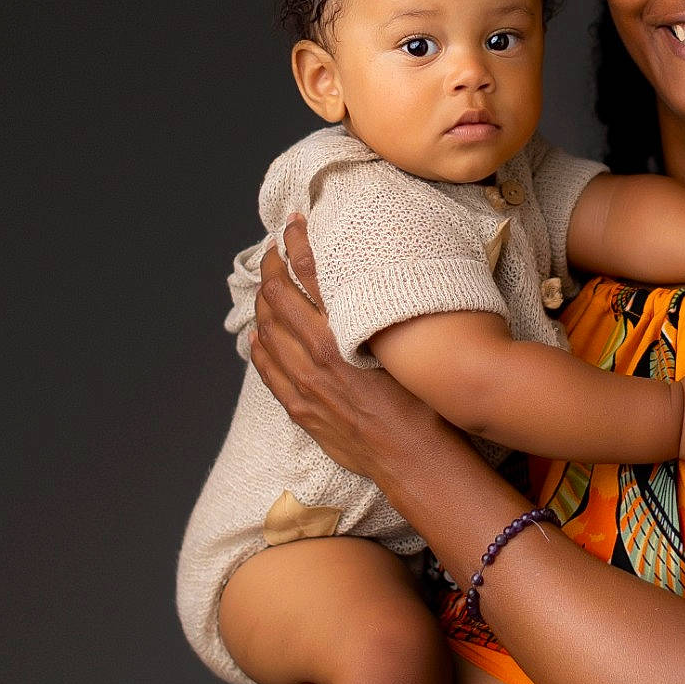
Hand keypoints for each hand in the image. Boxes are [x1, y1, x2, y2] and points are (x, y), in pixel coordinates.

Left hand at [248, 214, 432, 475]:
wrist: (416, 460)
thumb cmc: (425, 403)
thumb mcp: (406, 347)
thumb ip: (380, 315)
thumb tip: (369, 283)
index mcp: (346, 332)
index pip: (308, 272)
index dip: (296, 241)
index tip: (293, 223)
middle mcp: (318, 355)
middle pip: (278, 297)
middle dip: (271, 266)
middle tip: (274, 249)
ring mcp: (304, 385)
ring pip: (267, 330)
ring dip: (263, 302)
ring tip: (267, 284)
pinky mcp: (301, 409)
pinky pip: (267, 370)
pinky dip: (260, 345)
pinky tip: (260, 335)